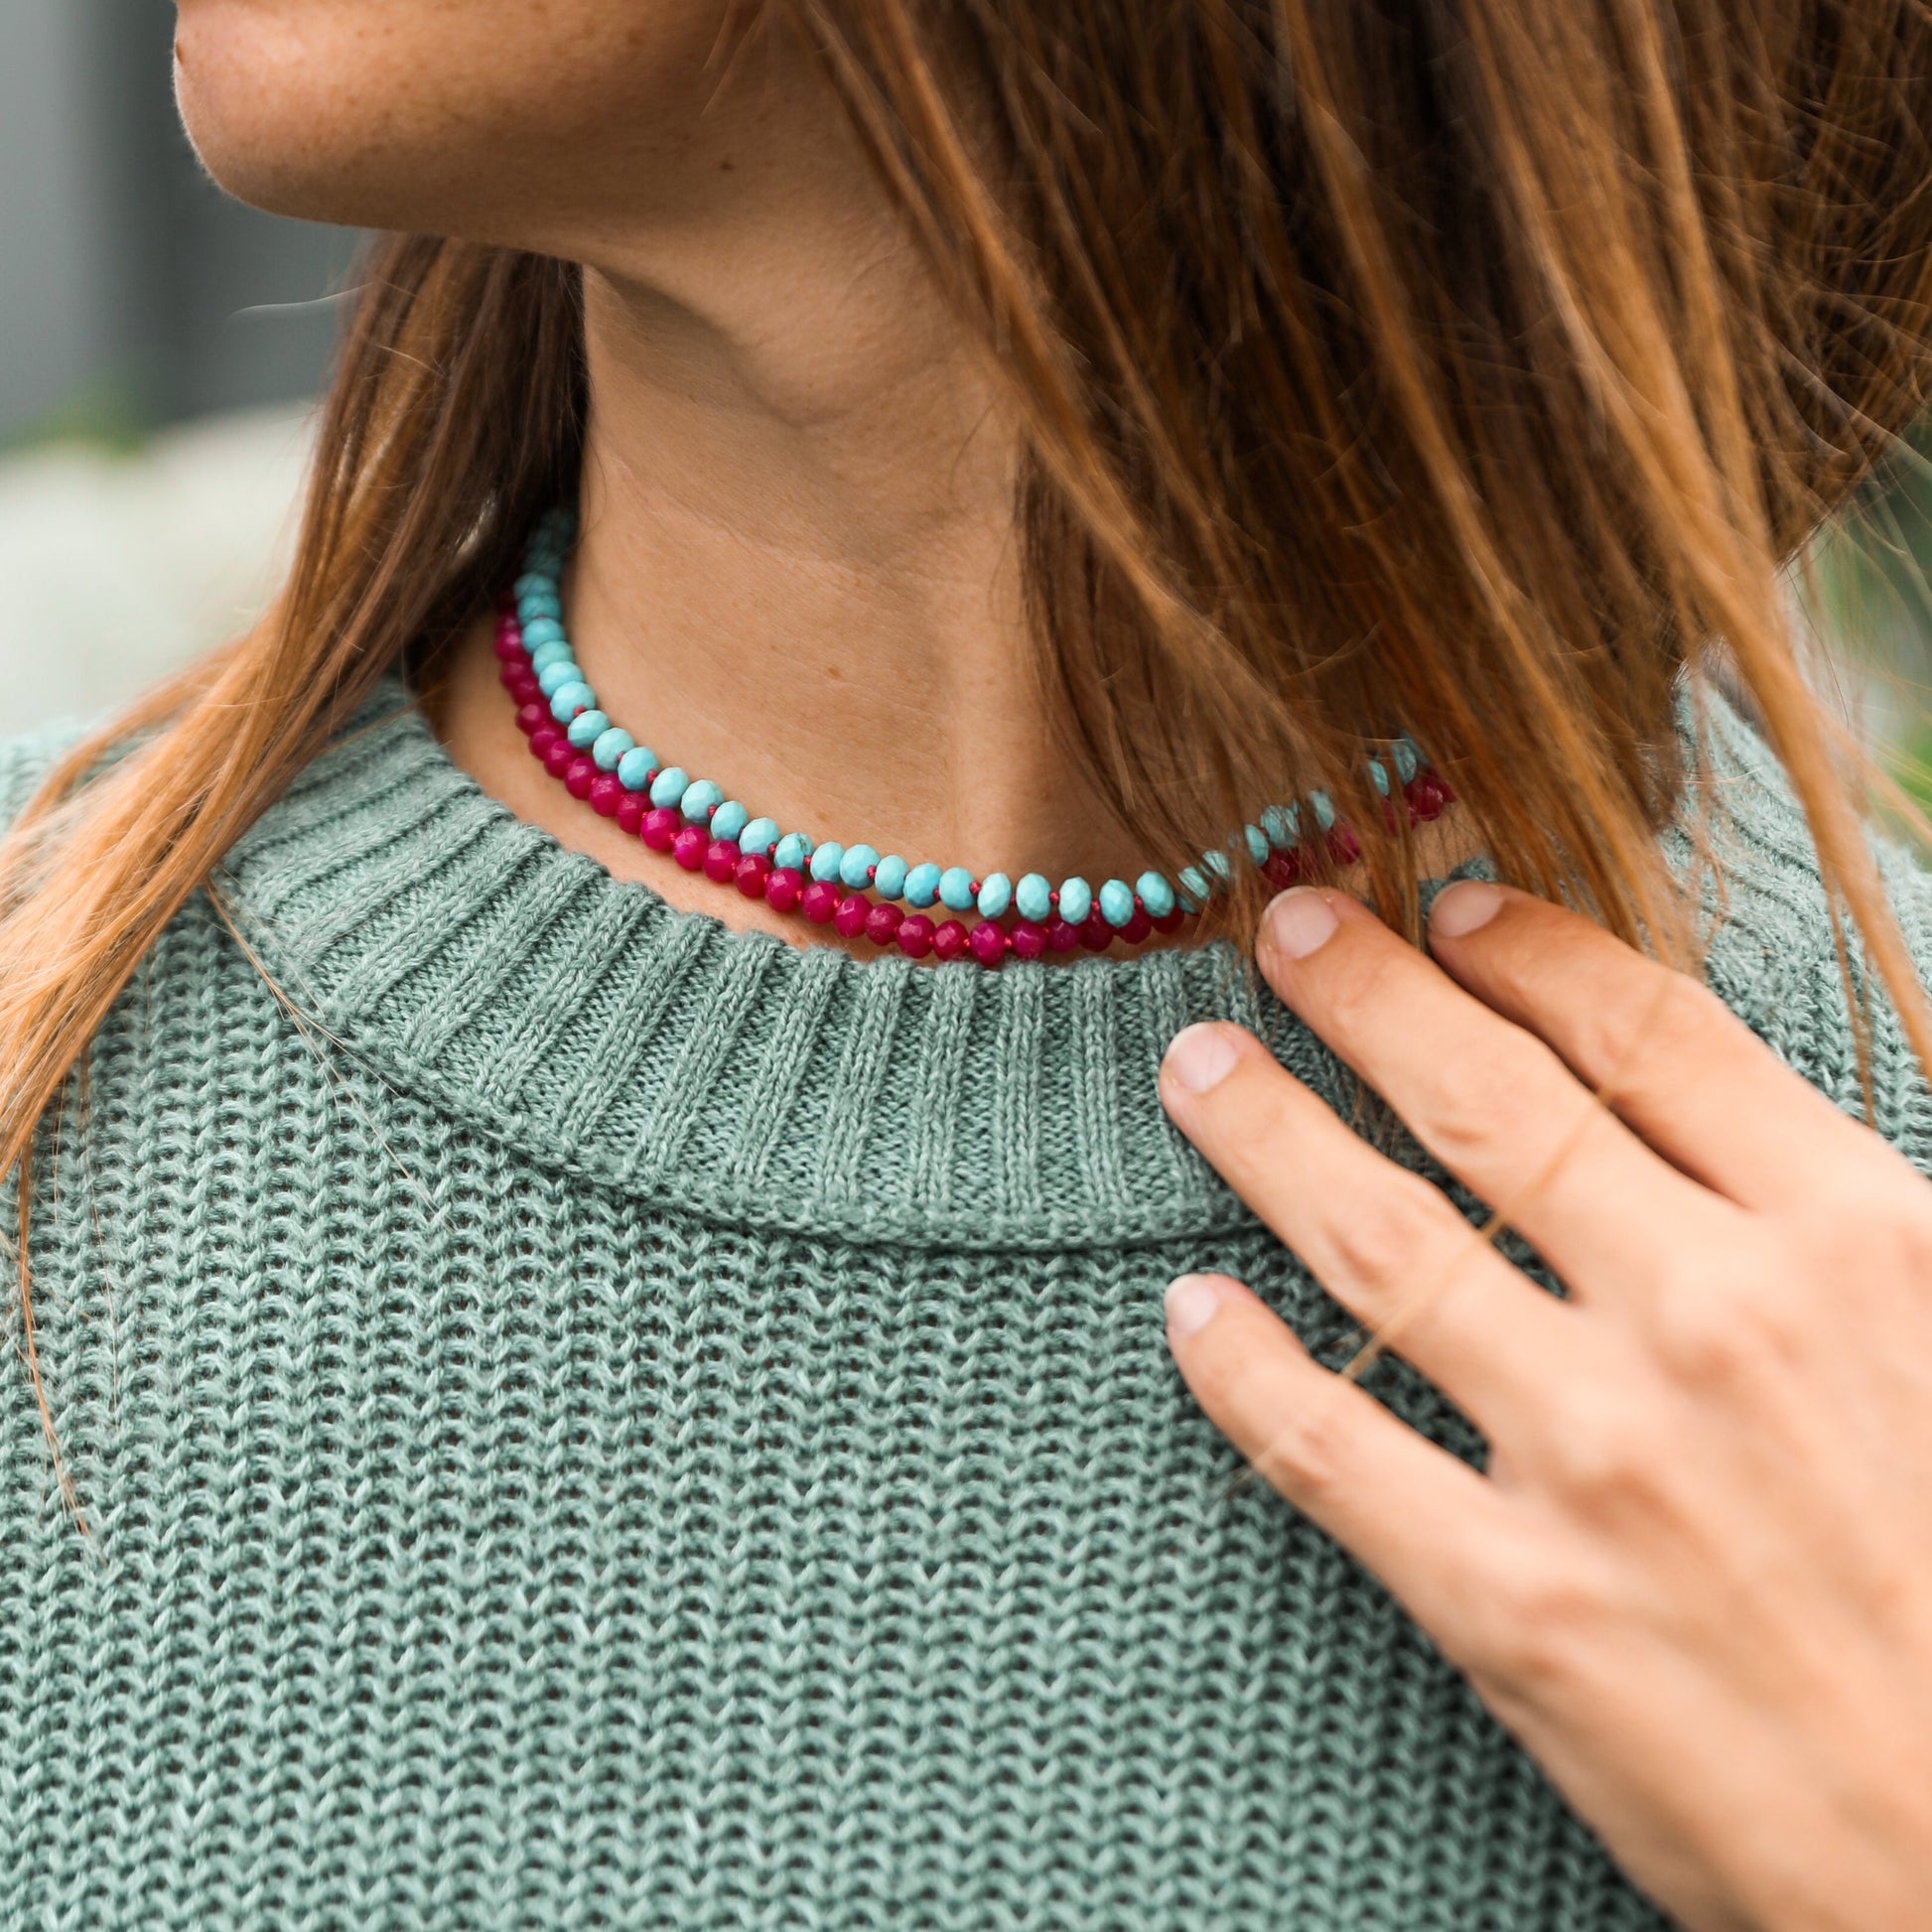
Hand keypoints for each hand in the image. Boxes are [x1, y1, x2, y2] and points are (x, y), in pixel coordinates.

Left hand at [1157, 881, 1931, 1931]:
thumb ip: (1852, 1218)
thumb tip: (1730, 1106)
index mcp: (1857, 1238)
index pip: (1647, 1034)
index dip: (1527, 951)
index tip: (1450, 907)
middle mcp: (1713, 1322)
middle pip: (1485, 1103)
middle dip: (1363, 993)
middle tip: (1279, 926)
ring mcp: (1601, 1462)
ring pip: (1380, 1241)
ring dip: (1266, 1134)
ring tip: (1195, 1069)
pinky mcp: (1518, 1608)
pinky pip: (1332, 1451)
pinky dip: (1242, 1370)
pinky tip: (1190, 1311)